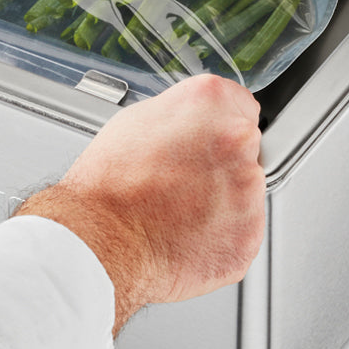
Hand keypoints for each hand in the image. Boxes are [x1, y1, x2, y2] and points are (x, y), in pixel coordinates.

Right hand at [17, 74, 265, 331]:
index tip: (205, 140)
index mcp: (213, 103)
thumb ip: (182, 114)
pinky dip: (222, 235)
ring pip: (246, 191)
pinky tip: (189, 231)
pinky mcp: (247, 236)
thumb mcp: (136, 120)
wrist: (100, 245)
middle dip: (221, 161)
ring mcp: (248, 191)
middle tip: (183, 178)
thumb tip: (194, 121)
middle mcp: (239, 140)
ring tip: (181, 209)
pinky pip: (243, 231)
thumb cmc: (109, 186)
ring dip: (224, 199)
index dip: (217, 126)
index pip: (239, 105)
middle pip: (246, 146)